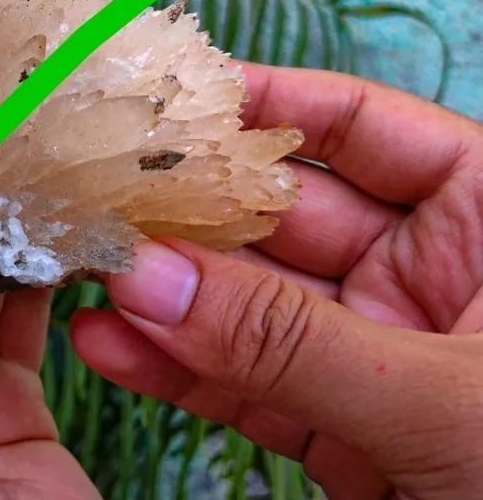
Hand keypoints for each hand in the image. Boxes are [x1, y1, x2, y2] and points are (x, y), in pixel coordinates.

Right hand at [72, 63, 482, 499]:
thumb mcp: (445, 399)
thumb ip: (288, 339)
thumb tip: (147, 277)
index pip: (365, 129)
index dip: (269, 105)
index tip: (172, 101)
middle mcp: (430, 276)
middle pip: (285, 218)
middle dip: (191, 213)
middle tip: (101, 201)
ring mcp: (376, 356)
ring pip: (253, 308)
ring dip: (169, 298)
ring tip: (89, 275)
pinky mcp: (342, 433)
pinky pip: (248, 386)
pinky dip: (180, 372)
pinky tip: (112, 349)